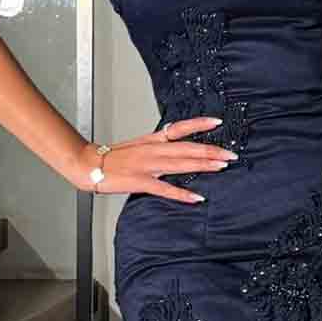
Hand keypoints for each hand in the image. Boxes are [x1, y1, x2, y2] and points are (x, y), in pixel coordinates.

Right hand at [67, 116, 235, 202]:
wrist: (89, 165)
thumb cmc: (112, 158)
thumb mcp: (137, 146)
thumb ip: (157, 147)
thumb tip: (175, 147)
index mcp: (152, 140)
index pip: (180, 128)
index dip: (199, 125)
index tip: (218, 123)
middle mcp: (153, 150)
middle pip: (188, 148)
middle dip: (212, 151)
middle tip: (231, 154)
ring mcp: (147, 166)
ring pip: (181, 164)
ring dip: (203, 166)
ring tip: (222, 167)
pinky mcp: (141, 182)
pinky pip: (165, 189)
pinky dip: (182, 194)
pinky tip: (197, 198)